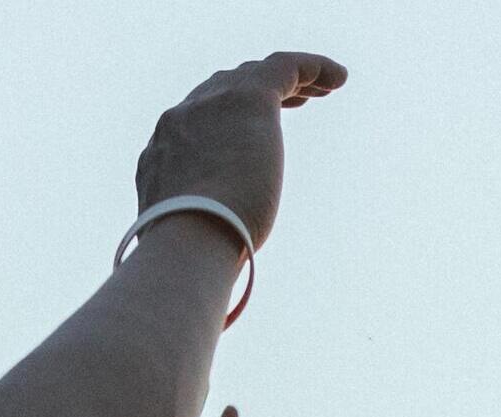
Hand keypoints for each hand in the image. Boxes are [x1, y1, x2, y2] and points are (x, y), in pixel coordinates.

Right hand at [133, 52, 349, 250]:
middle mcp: (180, 121)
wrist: (186, 240)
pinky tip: (339, 78)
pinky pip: (285, 67)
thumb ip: (201, 239)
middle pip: (220, 90)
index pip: (192, 124)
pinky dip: (313, 67)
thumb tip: (219, 265)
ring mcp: (210, 105)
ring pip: (253, 75)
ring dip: (287, 82)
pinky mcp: (249, 98)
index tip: (251, 136)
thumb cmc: (192, 258)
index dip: (223, 121)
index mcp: (160, 155)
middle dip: (253, 91)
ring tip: (321, 90)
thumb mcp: (189, 243)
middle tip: (291, 101)